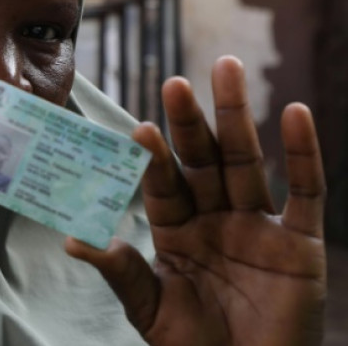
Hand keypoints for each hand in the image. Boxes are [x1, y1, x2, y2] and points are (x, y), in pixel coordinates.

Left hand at [67, 56, 325, 344]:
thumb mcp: (149, 308)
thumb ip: (120, 271)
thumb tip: (72, 240)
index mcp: (178, 231)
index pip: (164, 185)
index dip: (154, 159)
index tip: (139, 128)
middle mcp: (216, 219)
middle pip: (203, 160)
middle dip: (190, 121)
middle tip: (175, 81)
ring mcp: (259, 227)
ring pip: (246, 162)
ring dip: (237, 116)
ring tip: (224, 69)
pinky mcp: (301, 244)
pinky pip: (306, 192)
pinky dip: (303, 153)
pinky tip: (293, 112)